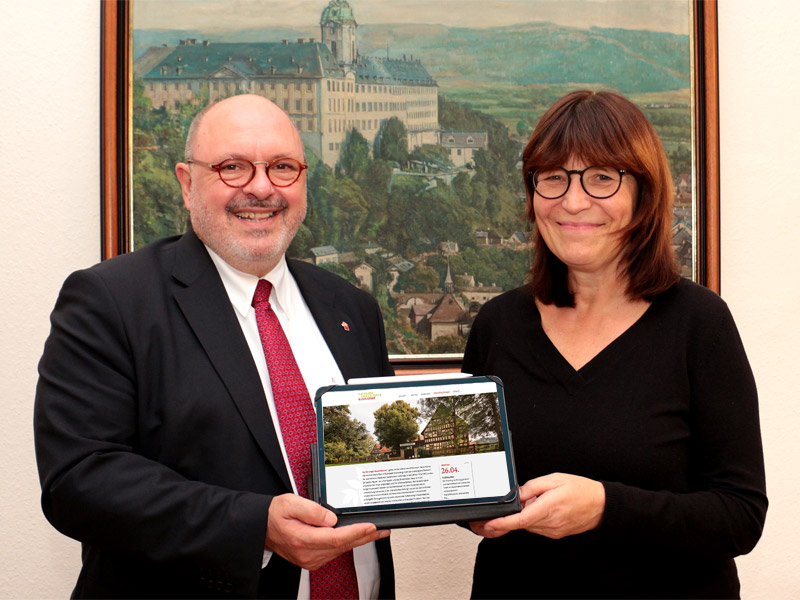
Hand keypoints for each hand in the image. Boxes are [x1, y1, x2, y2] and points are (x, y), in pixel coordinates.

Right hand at [264, 493, 389, 570]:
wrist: (261, 527)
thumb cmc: (274, 514)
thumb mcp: (290, 503)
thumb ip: (312, 510)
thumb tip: (331, 518)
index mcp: (302, 539)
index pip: (336, 537)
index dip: (356, 532)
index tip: (371, 526)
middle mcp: (307, 554)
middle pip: (342, 545)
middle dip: (364, 537)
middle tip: (383, 529)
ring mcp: (310, 559)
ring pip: (340, 550)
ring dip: (358, 541)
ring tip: (375, 532)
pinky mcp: (312, 559)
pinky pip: (334, 552)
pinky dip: (347, 543)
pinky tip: (357, 536)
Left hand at [471, 473, 604, 539]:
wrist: (601, 505)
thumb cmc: (580, 490)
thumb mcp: (554, 480)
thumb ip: (532, 487)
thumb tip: (516, 494)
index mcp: (548, 508)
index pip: (519, 520)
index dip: (502, 523)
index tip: (489, 524)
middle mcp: (549, 523)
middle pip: (520, 523)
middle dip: (507, 519)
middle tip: (500, 513)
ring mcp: (552, 530)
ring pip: (528, 526)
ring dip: (522, 517)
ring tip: (531, 503)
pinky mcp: (555, 533)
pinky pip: (536, 527)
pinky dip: (531, 519)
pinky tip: (537, 509)